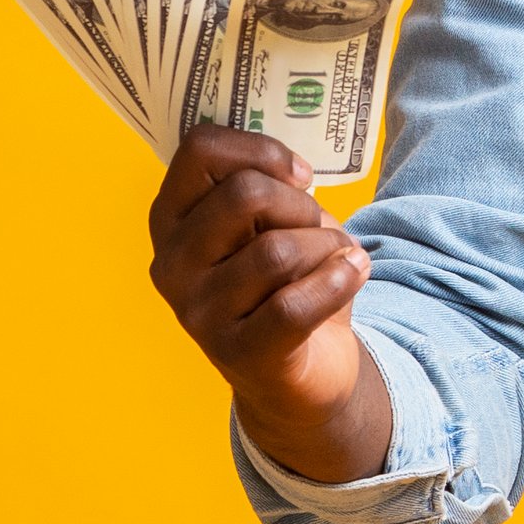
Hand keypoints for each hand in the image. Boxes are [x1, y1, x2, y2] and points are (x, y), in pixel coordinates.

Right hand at [145, 127, 392, 482]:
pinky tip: (353, 274)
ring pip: (278, 250)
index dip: (261, 150)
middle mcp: (171, 265)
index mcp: (171, 219)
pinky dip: (338, 281)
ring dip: (327, 246)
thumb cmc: (285, 282)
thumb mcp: (271, 224)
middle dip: (301, 204)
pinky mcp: (238, 354)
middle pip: (245, 194)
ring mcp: (198, 314)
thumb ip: (267, 188)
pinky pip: (295, 306)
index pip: (199, 150)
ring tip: (338, 259)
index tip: (298, 175)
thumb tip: (292, 173)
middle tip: (317, 228)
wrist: (301, 373)